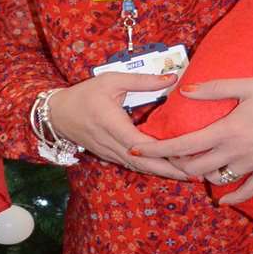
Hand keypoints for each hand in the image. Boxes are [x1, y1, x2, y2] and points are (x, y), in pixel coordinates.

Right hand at [46, 73, 188, 179]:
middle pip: (144, 162)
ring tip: (188, 174)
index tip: (184, 154)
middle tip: (195, 172)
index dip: (162, 151)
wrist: (56, 115)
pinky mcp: (110, 156)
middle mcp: (111, 143)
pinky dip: (152, 169)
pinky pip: (133, 166)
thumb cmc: (83, 94)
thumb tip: (172, 78)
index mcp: (111, 124)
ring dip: (163, 173)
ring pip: (140, 167)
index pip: (140, 142)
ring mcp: (110, 153)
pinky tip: (168, 170)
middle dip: (170, 169)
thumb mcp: (111, 80)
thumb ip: (142, 81)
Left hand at [131, 77, 252, 204]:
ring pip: (216, 180)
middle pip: (193, 167)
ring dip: (200, 175)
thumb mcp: (250, 85)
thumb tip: (183, 91)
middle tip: (162, 157)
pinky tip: (220, 198)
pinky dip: (231, 196)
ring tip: (189, 168)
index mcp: (228, 130)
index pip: (183, 144)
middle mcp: (237, 152)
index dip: (157, 148)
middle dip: (173, 164)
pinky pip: (246, 191)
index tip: (137, 148)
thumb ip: (215, 88)